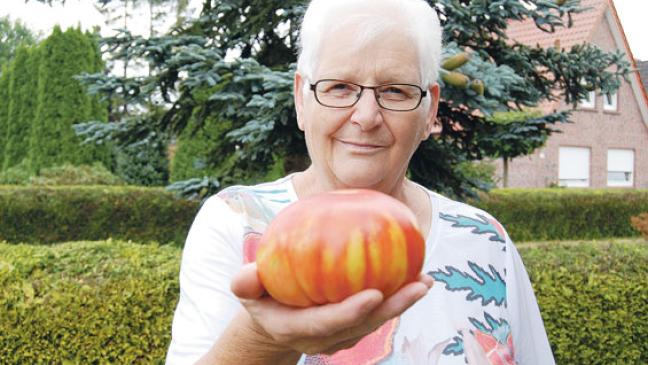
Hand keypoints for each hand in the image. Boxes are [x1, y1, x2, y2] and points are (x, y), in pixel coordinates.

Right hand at [231, 263, 433, 356]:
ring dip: (403, 303)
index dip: (353, 311)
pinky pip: (378, 313)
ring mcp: (342, 335)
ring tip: (426, 280)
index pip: (329, 322)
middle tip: (420, 284)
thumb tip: (247, 274)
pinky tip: (414, 274)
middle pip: (364, 324)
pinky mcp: (353, 327)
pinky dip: (397, 296)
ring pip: (376, 321)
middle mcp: (326, 336)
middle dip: (394, 307)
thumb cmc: (262, 299)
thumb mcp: (246, 291)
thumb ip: (245, 283)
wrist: (274, 323)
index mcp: (300, 328)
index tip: (375, 293)